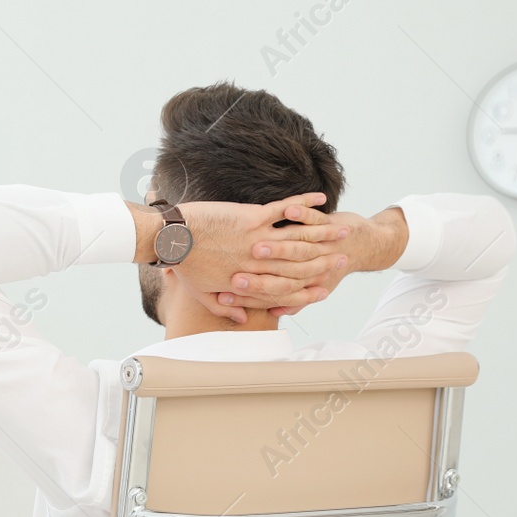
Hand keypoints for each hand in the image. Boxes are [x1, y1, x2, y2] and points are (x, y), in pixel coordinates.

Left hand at [168, 194, 349, 319]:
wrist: (170, 238)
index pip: (287, 288)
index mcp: (250, 280)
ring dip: (324, 232)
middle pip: (301, 263)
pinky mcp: (252, 215)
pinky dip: (303, 203)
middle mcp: (259, 262)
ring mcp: (257, 237)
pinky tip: (321, 199)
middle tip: (346, 256)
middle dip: (326, 260)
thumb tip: (243, 317)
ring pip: (298, 236)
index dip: (308, 289)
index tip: (326, 288)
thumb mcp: (203, 294)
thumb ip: (226, 307)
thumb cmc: (184, 265)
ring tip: (343, 229)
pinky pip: (284, 208)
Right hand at [226, 207, 408, 315]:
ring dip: (278, 248)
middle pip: (284, 270)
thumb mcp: (313, 289)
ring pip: (299, 243)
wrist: (367, 246)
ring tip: (258, 244)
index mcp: (302, 281)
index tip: (230, 293)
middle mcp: (310, 264)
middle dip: (259, 276)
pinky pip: (313, 217)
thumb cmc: (331, 265)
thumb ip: (290, 302)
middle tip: (236, 275)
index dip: (252, 293)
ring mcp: (320, 242)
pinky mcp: (327, 223)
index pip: (275, 290)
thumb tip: (271, 315)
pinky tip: (290, 209)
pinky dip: (303, 211)